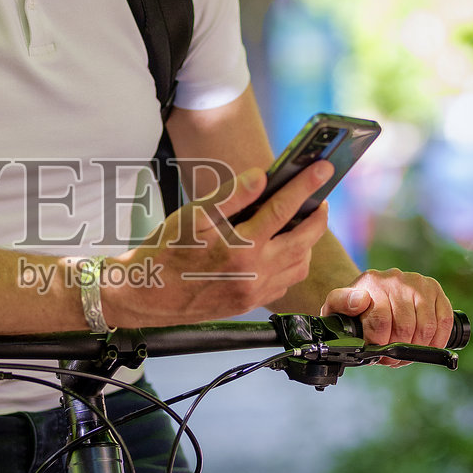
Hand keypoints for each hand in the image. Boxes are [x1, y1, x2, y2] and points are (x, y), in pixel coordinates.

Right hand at [110, 163, 332, 323]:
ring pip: (299, 264)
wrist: (149, 293)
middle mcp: (253, 272)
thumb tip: (262, 177)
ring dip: (307, 242)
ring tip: (301, 224)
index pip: (284, 209)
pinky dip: (293, 263)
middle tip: (319, 199)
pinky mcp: (251, 303)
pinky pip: (285, 283)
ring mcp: (255, 291)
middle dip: (318, 216)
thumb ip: (231, 195)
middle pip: (304, 240)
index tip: (323, 169)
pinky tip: (282, 250)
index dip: (306, 185)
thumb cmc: (167, 251)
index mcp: (240, 246)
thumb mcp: (193, 215)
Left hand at [320, 269, 453, 362]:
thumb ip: (340, 302)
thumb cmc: (353, 308)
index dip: (379, 344)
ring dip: (417, 347)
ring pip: (426, 326)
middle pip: (405, 326)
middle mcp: (396, 278)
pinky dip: (438, 339)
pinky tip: (427, 346)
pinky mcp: (434, 289)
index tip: (376, 351)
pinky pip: (444, 319)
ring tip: (406, 353)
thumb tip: (360, 300)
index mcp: (371, 281)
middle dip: (398, 349)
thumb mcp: (336, 306)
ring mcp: (418, 282)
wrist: (370, 295)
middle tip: (392, 358)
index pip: (381, 320)